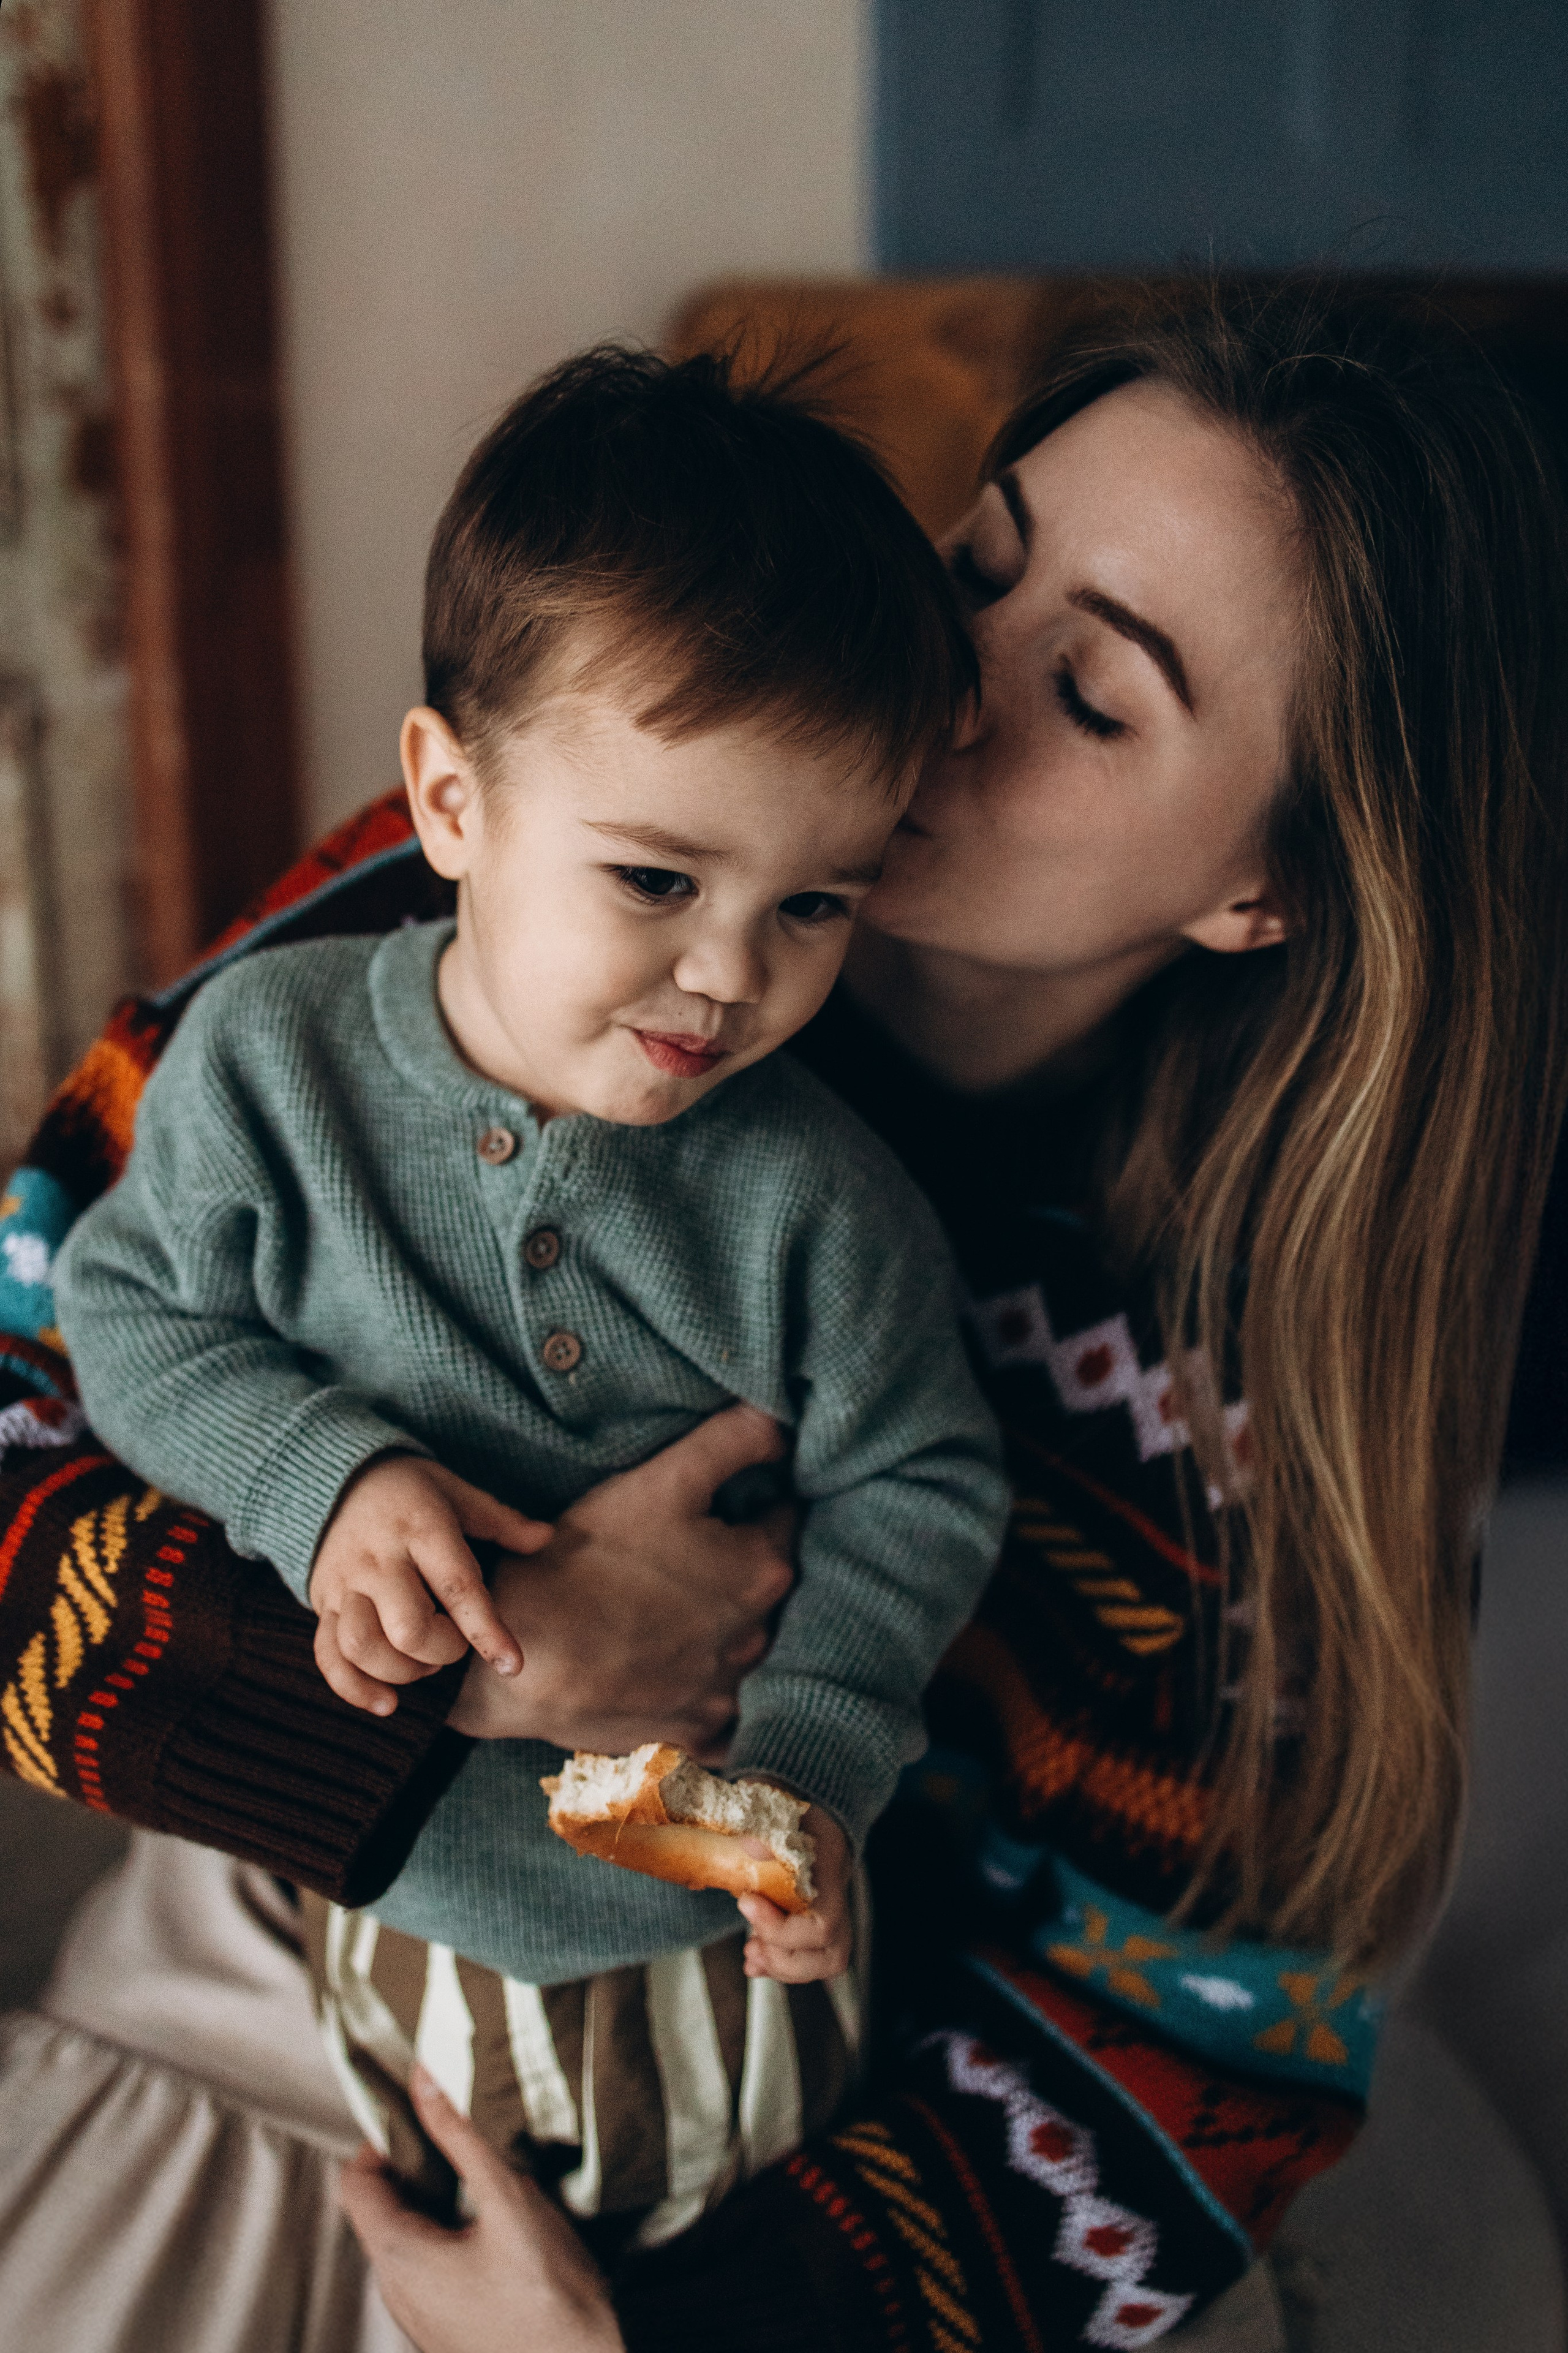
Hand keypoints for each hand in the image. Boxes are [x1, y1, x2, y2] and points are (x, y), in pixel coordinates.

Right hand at [310, 1456, 552, 1713]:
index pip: (458, 1587)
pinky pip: (327, 1655)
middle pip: (407, 1628)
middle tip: (454, 1645)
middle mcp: (379, 1559)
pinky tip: (386, 1704)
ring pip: (363, 1647)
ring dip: (400, 1671)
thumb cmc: (410, 1490)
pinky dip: (354, 1688)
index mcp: (421, 1529)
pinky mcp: (321, 1602)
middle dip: (441, 1652)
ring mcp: (345, 1583)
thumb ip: (500, 1520)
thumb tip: (547, 1538)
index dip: (486, 1630)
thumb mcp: (456, 1492)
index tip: (512, 1665)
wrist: (335, 1478)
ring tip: (423, 1663)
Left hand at [338, 2063, 623, 2352]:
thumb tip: (426, 2082)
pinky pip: (431, 2266)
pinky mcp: (445, 2325)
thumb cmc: (547, 2299)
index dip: (382, 2139)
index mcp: (397, 2258)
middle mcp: (397, 2291)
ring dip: (439, 2199)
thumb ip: (461, 2136)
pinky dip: (452, 2232)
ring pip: (409, 2237)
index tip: (419, 2114)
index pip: (354, 2181)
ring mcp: (419, 2314)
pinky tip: (497, 2224)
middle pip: (382, 2207)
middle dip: (418, 2164)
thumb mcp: (507, 2198)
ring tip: (485, 2177)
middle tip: (459, 2137)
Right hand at [447, 1405, 794, 1758]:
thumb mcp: (662, 1479)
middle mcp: (761, 1636)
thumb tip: (785, 1419)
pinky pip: (728, 1720)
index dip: (755, 1501)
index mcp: (763, 1568)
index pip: (783, 1518)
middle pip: (767, 1587)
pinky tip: (683, 1675)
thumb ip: (733, 1439)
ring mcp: (729, 1692)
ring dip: (727, 1629)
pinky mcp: (696, 1733)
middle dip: (741, 1567)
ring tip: (675, 1610)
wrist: (528, 1659)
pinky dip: (715, 1698)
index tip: (723, 1501)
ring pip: (749, 1650)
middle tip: (691, 1554)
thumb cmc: (589, 1562)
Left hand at [738, 1807, 851, 1982]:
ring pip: (826, 1961)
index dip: (783, 1928)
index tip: (746, 1903)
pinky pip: (810, 1957)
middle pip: (832, 1950)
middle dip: (786, 1957)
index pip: (824, 1919)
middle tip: (749, 1944)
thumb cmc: (782, 1799)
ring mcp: (831, 1909)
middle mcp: (837, 1892)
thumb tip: (740, 1853)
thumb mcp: (764, 1802)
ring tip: (752, 1954)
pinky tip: (755, 1961)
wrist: (803, 1801)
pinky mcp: (815, 1920)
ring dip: (785, 1967)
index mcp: (828, 1861)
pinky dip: (781, 1966)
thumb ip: (752, 1826)